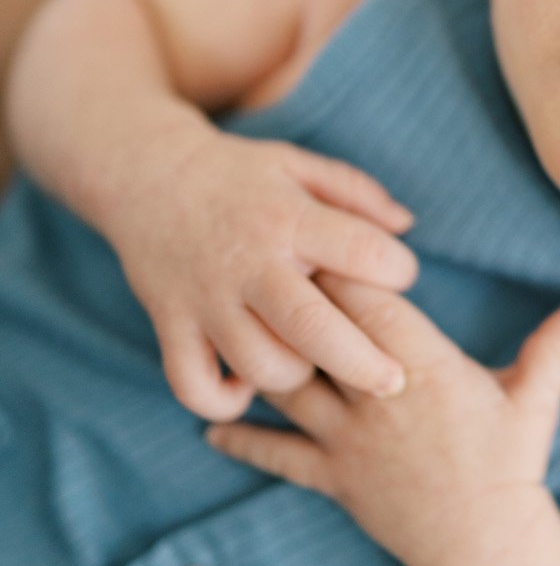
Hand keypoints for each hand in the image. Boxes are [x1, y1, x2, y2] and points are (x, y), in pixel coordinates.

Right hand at [115, 132, 421, 420]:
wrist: (146, 173)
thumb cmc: (237, 175)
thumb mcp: (298, 165)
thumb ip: (356, 192)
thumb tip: (408, 227)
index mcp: (288, 219)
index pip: (360, 252)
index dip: (396, 269)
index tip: (401, 276)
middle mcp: (247, 263)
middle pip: (311, 328)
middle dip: (362, 363)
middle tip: (394, 382)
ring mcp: (204, 299)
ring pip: (259, 365)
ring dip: (295, 377)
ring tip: (309, 363)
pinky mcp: (169, 324)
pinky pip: (193, 386)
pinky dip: (223, 401)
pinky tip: (245, 383)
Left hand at [203, 277, 559, 565]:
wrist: (484, 548)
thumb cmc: (511, 464)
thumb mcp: (535, 399)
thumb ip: (558, 346)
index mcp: (424, 368)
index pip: (370, 303)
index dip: (340, 266)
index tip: (317, 233)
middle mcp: (377, 399)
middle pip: (320, 334)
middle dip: (291, 296)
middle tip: (258, 258)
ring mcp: (349, 443)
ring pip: (288, 386)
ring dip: (259, 356)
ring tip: (227, 323)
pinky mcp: (333, 480)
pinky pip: (278, 456)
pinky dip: (245, 440)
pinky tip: (211, 426)